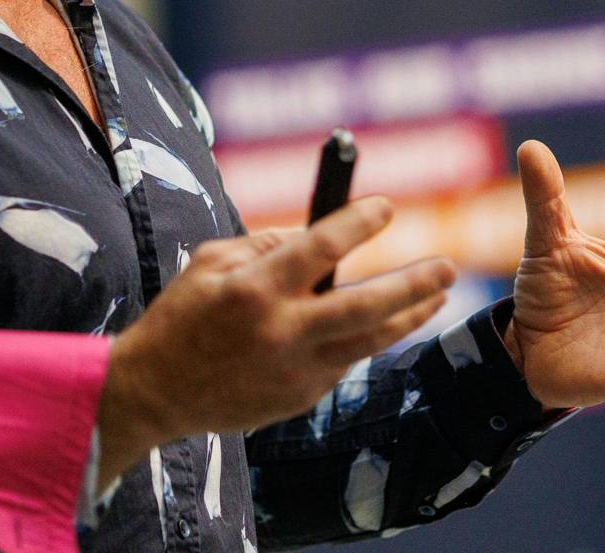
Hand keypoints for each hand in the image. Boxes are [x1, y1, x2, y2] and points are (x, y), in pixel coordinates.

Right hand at [95, 197, 453, 485]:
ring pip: (370, 342)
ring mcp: (295, 370)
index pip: (320, 248)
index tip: (387, 207)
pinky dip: (363, 338)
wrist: (155, 393)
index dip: (359, 223)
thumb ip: (266, 244)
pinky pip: (343, 360)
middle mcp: (282, 331)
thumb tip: (316, 234)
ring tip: (437, 294)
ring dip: (409, 316)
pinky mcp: (301, 397)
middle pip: (366, 307)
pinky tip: (380, 322)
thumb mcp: (210, 261)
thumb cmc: (181, 316)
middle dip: (413, 284)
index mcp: (255, 290)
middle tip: (448, 266)